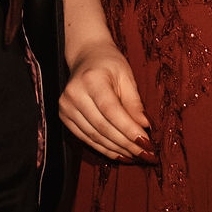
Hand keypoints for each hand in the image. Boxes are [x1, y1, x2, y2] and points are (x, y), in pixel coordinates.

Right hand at [59, 42, 153, 162]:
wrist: (86, 55)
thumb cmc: (110, 63)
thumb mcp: (126, 76)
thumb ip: (134, 102)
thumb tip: (145, 127)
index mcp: (91, 79)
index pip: (111, 110)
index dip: (129, 130)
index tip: (147, 144)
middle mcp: (74, 93)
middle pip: (103, 127)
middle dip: (127, 144)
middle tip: (146, 155)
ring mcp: (66, 106)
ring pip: (95, 137)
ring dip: (117, 150)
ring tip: (136, 156)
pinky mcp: (64, 116)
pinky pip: (86, 138)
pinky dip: (104, 148)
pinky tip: (120, 153)